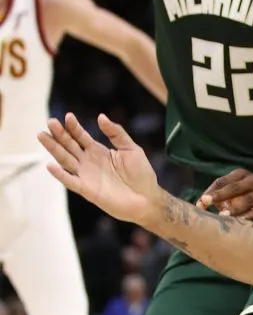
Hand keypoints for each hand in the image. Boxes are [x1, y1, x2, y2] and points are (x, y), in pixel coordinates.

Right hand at [37, 113, 160, 223]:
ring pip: (65, 159)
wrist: (147, 197)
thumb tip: (101, 117)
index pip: (81, 137)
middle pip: (69, 146)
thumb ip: (116, 133)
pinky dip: (60, 174)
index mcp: (98, 151)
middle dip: (59, 134)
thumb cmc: (141, 173)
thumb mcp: (131, 148)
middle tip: (50, 121)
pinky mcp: (86, 190)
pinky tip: (50, 165)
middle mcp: (88, 162)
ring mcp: (85, 175)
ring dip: (53, 148)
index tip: (68, 116)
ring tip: (42, 135)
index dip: (74, 127)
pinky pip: (70, 181)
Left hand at [196, 168, 252, 219]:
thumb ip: (218, 195)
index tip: (200, 202)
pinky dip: (249, 216)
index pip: (222, 182)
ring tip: (223, 215)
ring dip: (234, 207)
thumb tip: (200, 204)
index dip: (210, 191)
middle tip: (206, 202)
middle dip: (219, 195)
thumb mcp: (234, 188)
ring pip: (248, 199)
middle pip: (234, 188)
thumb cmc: (246, 194)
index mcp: (242, 175)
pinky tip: (240, 221)